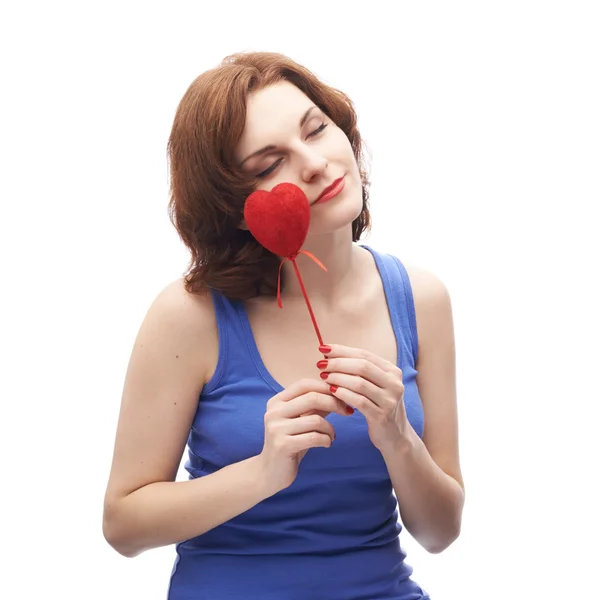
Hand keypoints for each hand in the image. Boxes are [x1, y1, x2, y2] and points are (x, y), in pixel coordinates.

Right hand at [258, 378, 352, 494]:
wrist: (269, 472)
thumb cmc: (290, 443)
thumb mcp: (301, 420)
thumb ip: (315, 405)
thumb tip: (338, 391)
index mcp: (277, 401)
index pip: (304, 384)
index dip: (326, 387)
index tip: (343, 396)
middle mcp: (274, 412)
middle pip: (312, 397)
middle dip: (335, 403)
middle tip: (347, 412)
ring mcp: (277, 428)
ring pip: (316, 420)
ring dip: (330, 428)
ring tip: (331, 435)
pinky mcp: (283, 445)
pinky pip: (314, 437)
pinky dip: (326, 440)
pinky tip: (327, 444)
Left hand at [317, 344, 408, 451]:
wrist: (395, 436)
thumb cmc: (378, 406)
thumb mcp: (375, 385)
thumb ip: (359, 371)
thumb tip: (330, 354)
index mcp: (393, 371)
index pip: (364, 354)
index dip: (342, 350)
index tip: (323, 348)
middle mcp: (395, 383)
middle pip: (362, 366)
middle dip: (338, 363)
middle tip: (321, 364)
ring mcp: (390, 400)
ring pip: (360, 383)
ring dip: (338, 378)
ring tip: (323, 377)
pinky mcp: (382, 416)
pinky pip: (359, 401)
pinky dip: (343, 394)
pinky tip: (331, 391)